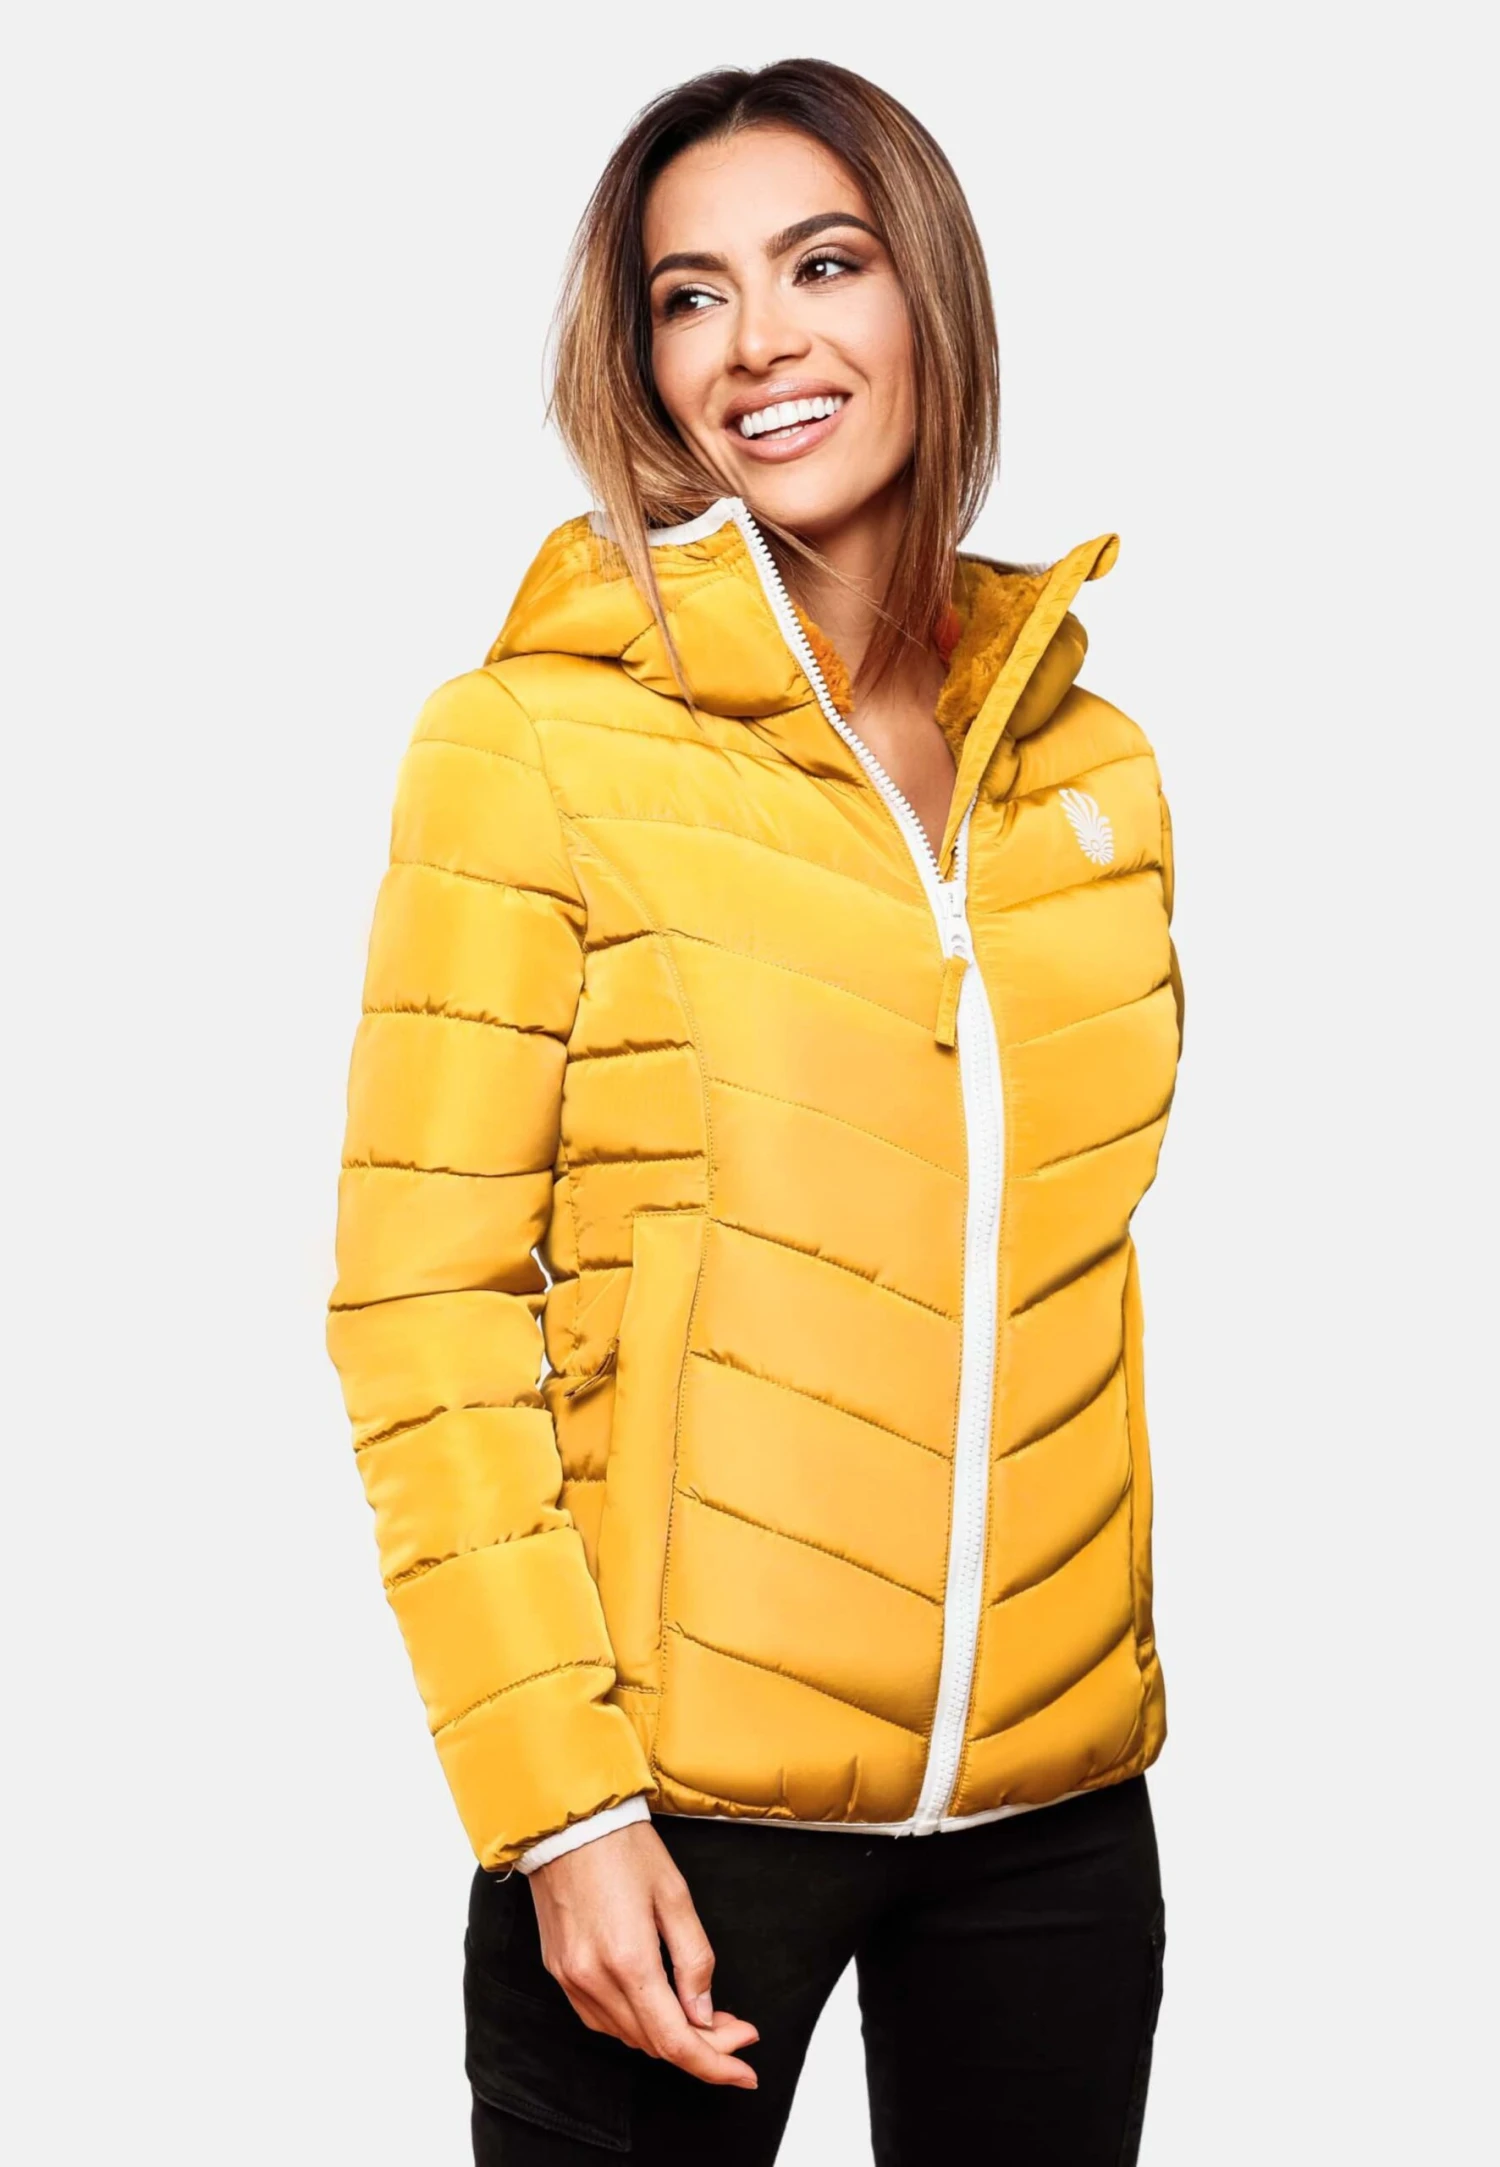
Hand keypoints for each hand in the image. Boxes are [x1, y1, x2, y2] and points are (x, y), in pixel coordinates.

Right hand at [528, 1821, 758, 2087]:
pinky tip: (659, 2006)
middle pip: (655, 2045)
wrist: (566, 1820)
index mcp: (628, 1960)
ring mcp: (571, 1979)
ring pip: (628, 2037)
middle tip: (737, 2030)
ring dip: (669, 2037)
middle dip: (702, 2048)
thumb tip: (705, 2015)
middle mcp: (593, 1980)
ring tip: (705, 2017)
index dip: (715, 2064)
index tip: (746, 2071)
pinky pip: (601, 2019)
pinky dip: (636, 2024)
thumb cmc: (623, 1847)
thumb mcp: (675, 1895)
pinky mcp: (558, 1972)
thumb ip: (695, 1960)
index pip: (676, 2042)